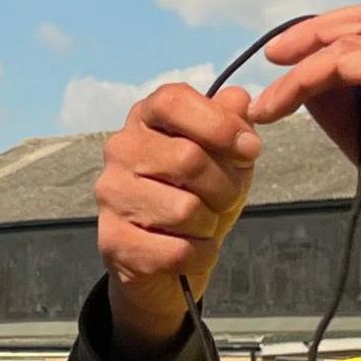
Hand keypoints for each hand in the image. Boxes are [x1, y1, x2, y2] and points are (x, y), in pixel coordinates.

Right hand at [94, 83, 261, 358]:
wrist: (167, 260)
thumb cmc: (196, 196)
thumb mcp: (224, 156)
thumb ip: (232, 124)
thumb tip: (240, 100)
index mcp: (145, 118)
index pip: (174, 102)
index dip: (220, 124)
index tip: (249, 149)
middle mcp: (120, 150)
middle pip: (188, 159)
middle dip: (225, 186)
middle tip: (226, 199)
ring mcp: (111, 196)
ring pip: (184, 210)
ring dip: (210, 224)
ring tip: (202, 225)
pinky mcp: (114, 242)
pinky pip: (177, 251)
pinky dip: (200, 255)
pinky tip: (193, 250)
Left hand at [248, 0, 360, 262]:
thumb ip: (357, 113)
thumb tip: (314, 93)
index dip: (350, 33)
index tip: (310, 60)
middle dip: (321, 30)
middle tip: (279, 56)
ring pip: (355, 30)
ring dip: (303, 54)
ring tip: (270, 92)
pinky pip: (344, 57)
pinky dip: (305, 77)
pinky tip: (283, 103)